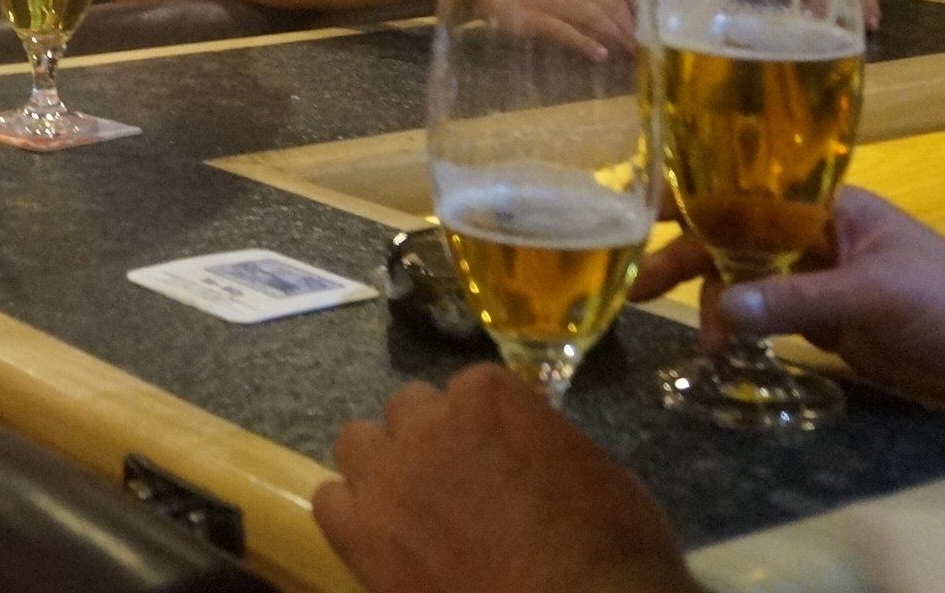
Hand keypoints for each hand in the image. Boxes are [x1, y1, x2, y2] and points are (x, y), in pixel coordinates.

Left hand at [314, 363, 693, 592]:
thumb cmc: (614, 556)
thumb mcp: (605, 480)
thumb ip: (549, 447)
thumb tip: (533, 453)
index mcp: (490, 398)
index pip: (472, 389)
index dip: (486, 426)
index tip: (500, 455)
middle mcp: (428, 423)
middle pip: (409, 409)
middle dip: (430, 439)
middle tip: (456, 483)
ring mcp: (387, 476)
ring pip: (358, 444)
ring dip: (383, 468)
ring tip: (410, 508)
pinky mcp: (358, 532)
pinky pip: (330, 500)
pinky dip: (352, 515)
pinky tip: (379, 539)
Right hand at [629, 189, 944, 407]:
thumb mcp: (874, 296)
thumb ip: (797, 300)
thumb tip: (719, 309)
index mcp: (827, 207)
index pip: (746, 189)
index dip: (691, 196)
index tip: (638, 214)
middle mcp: (815, 235)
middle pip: (734, 237)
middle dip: (687, 261)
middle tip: (639, 294)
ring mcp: (819, 279)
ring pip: (745, 280)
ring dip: (716, 307)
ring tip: (710, 349)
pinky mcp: (827, 321)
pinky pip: (768, 316)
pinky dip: (741, 329)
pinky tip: (724, 351)